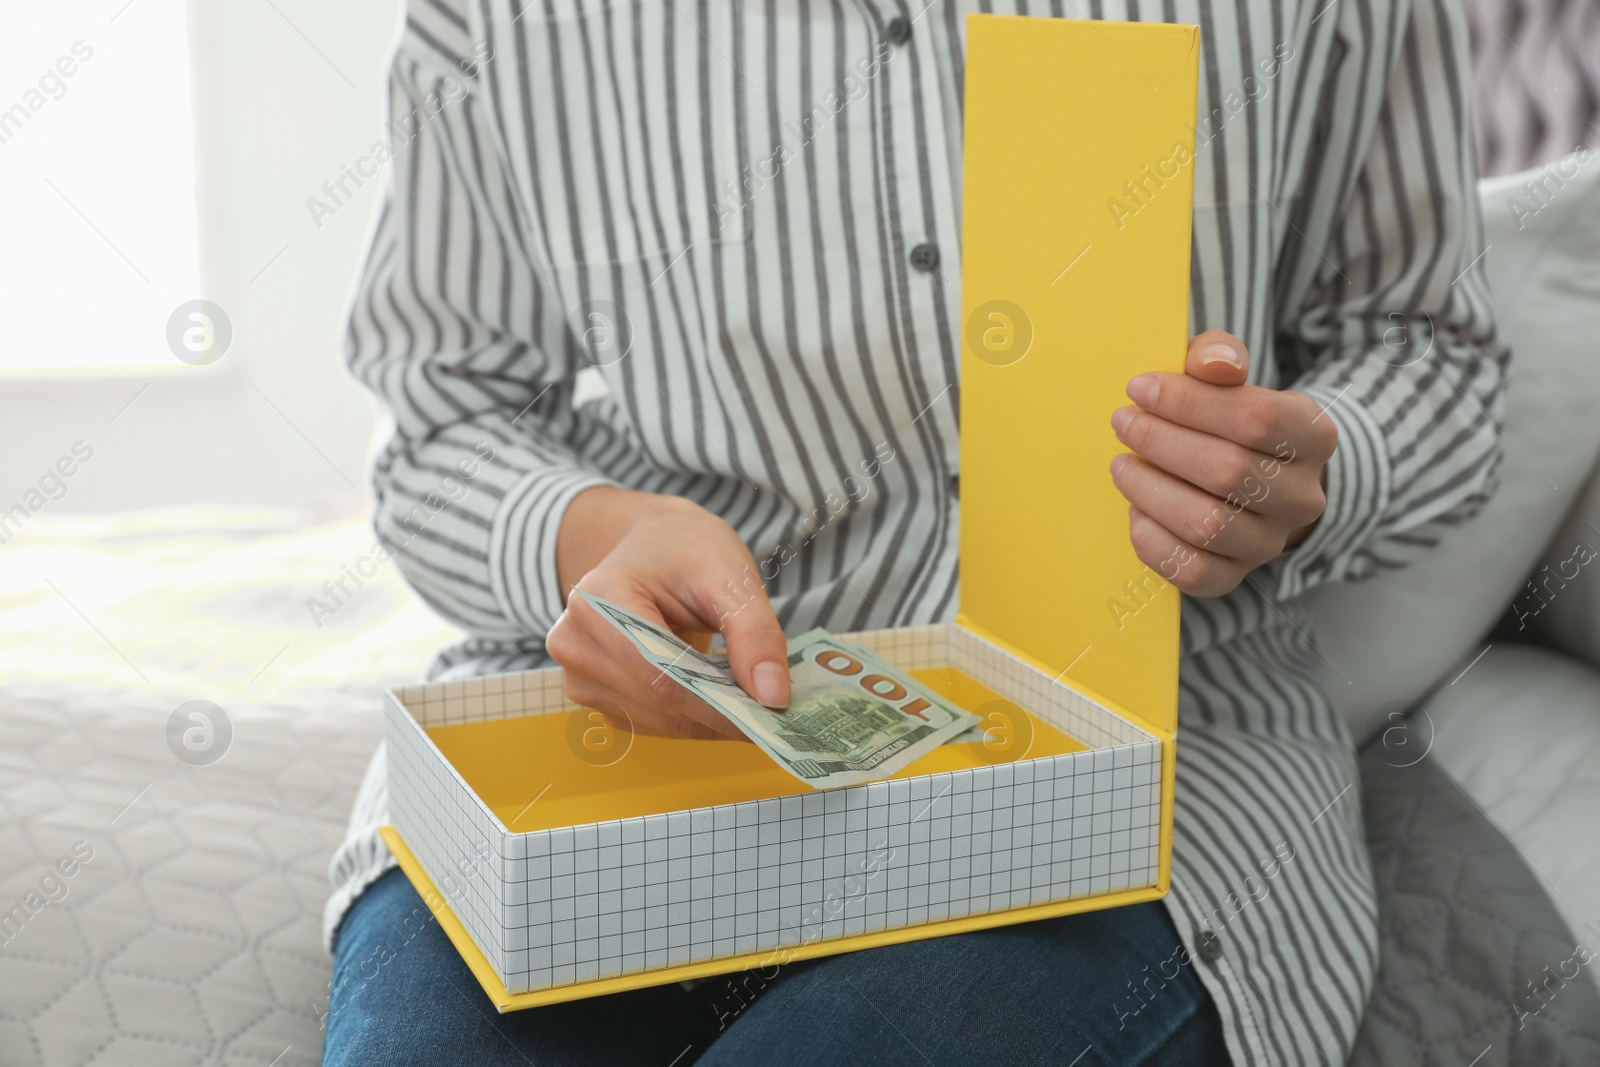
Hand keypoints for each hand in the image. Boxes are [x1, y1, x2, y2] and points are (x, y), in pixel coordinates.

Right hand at [546, 486, 787, 738]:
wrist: (652, 543)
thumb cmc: (686, 550)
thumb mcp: (730, 575)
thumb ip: (755, 634)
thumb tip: (773, 698)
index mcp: (598, 599)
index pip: (660, 674)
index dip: (718, 704)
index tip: (771, 718)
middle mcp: (574, 641)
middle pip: (657, 703)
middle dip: (720, 713)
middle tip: (774, 711)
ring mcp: (577, 673)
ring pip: (656, 721)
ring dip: (707, 719)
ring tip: (748, 695)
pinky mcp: (592, 693)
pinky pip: (649, 722)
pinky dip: (689, 717)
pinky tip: (715, 694)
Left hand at [1109, 330, 1336, 596]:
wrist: (1254, 479)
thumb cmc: (1230, 418)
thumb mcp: (1231, 377)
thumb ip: (1218, 357)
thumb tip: (1213, 363)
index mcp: (1313, 436)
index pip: (1257, 418)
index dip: (1189, 402)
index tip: (1138, 388)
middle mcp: (1302, 496)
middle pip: (1227, 470)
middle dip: (1161, 442)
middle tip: (1123, 422)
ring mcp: (1270, 541)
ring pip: (1207, 524)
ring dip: (1150, 490)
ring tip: (1123, 465)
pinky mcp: (1235, 575)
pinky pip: (1191, 571)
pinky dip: (1152, 540)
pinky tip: (1136, 510)